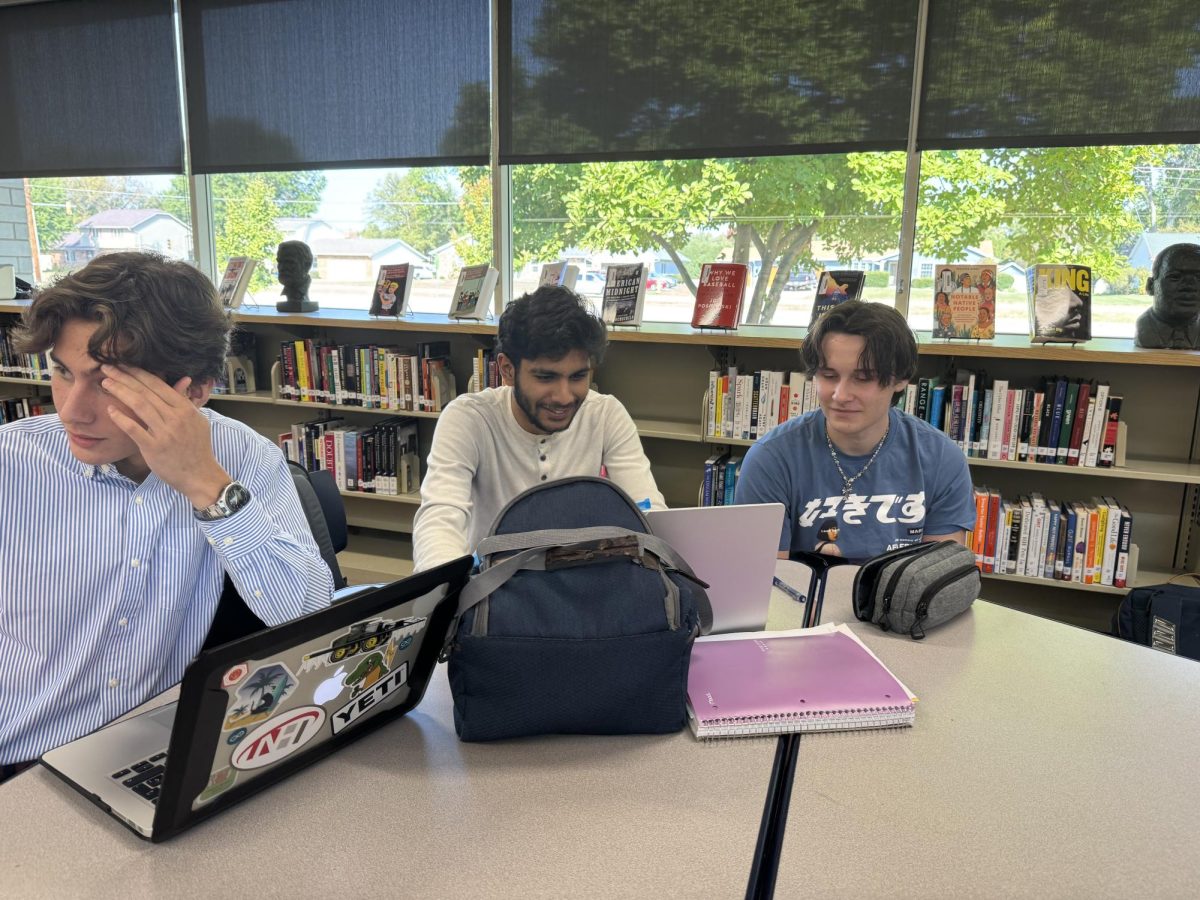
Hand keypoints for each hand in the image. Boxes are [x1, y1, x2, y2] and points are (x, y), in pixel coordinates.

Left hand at [101, 364, 230, 507]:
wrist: (200, 475)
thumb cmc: (198, 449)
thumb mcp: (198, 421)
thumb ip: (186, 402)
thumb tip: (182, 383)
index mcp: (186, 409)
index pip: (158, 385)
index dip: (139, 373)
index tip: (124, 365)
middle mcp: (176, 418)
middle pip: (146, 392)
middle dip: (124, 377)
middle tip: (107, 367)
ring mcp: (165, 433)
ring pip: (139, 405)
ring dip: (120, 392)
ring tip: (106, 383)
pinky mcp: (154, 448)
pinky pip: (134, 429)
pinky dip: (121, 418)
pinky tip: (110, 410)